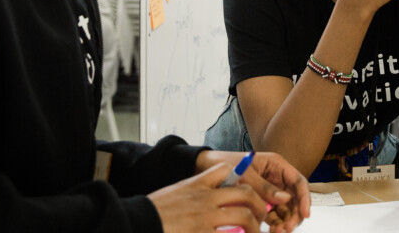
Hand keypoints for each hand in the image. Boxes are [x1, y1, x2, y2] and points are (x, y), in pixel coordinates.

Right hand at [148, 163, 266, 232]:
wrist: (137, 223)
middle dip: (258, 206)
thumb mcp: (176, 191)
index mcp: (198, 185)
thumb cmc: (155, 210)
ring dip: (254, 227)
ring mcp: (205, 218)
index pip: (228, 171)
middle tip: (261, 218)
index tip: (249, 192)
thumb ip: (196, 188)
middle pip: (245, 194)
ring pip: (243, 217)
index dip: (242, 178)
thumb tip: (215, 187)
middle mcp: (206, 199)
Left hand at [195, 151, 310, 231]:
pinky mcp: (262, 201)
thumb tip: (285, 199)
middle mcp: (277, 178)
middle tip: (286, 228)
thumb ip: (265, 187)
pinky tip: (271, 229)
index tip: (304, 214)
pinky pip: (274, 214)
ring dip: (285, 221)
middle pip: (295, 198)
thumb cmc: (226, 163)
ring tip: (277, 231)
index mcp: (276, 165)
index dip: (304, 198)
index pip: (298, 181)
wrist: (206, 166)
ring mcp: (270, 190)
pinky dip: (275, 222)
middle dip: (294, 214)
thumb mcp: (246, 175)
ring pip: (286, 209)